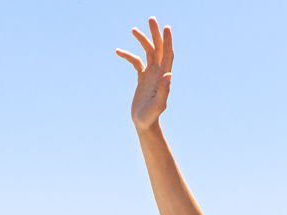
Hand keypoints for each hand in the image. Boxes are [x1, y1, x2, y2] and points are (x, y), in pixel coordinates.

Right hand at [115, 16, 173, 130]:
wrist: (144, 124)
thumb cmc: (152, 117)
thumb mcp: (158, 105)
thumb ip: (164, 90)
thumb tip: (169, 75)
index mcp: (163, 76)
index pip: (167, 54)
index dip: (167, 40)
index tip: (165, 27)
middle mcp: (158, 73)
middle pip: (158, 48)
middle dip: (155, 34)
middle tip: (151, 19)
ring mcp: (150, 75)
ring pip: (148, 52)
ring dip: (142, 40)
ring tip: (133, 30)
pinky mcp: (142, 78)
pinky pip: (136, 62)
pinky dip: (128, 56)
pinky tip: (118, 52)